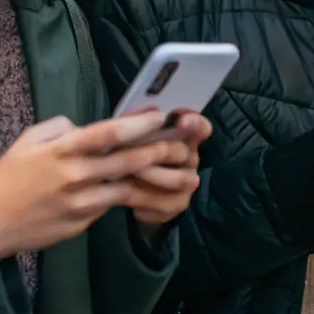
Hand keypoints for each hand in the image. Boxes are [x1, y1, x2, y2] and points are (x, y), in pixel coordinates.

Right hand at [0, 111, 200, 258]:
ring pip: (127, 189)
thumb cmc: (9, 177)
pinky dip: (130, 197)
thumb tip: (83, 127)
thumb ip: (58, 128)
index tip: (159, 116)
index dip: (136, 124)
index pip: (106, 133)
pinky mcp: (83, 223)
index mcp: (62, 151)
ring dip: (156, 182)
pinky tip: (150, 192)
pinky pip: (111, 206)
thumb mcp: (27, 141)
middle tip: (183, 144)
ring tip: (181, 175)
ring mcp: (81, 203)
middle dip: (159, 152)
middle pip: (127, 162)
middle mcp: (76, 176)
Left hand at [127, 110, 210, 227]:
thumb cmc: (123, 152)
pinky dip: (149, 206)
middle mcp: (189, 157)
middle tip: (135, 156)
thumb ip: (137, 118)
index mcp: (180, 135)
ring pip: (180, 182)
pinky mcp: (176, 204)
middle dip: (161, 154)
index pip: (200, 126)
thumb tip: (152, 106)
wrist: (113, 187)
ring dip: (153, 179)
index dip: (196, 123)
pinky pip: (170, 206)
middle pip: (188, 155)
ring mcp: (186, 182)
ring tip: (128, 177)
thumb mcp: (124, 132)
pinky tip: (133, 206)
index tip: (182, 121)